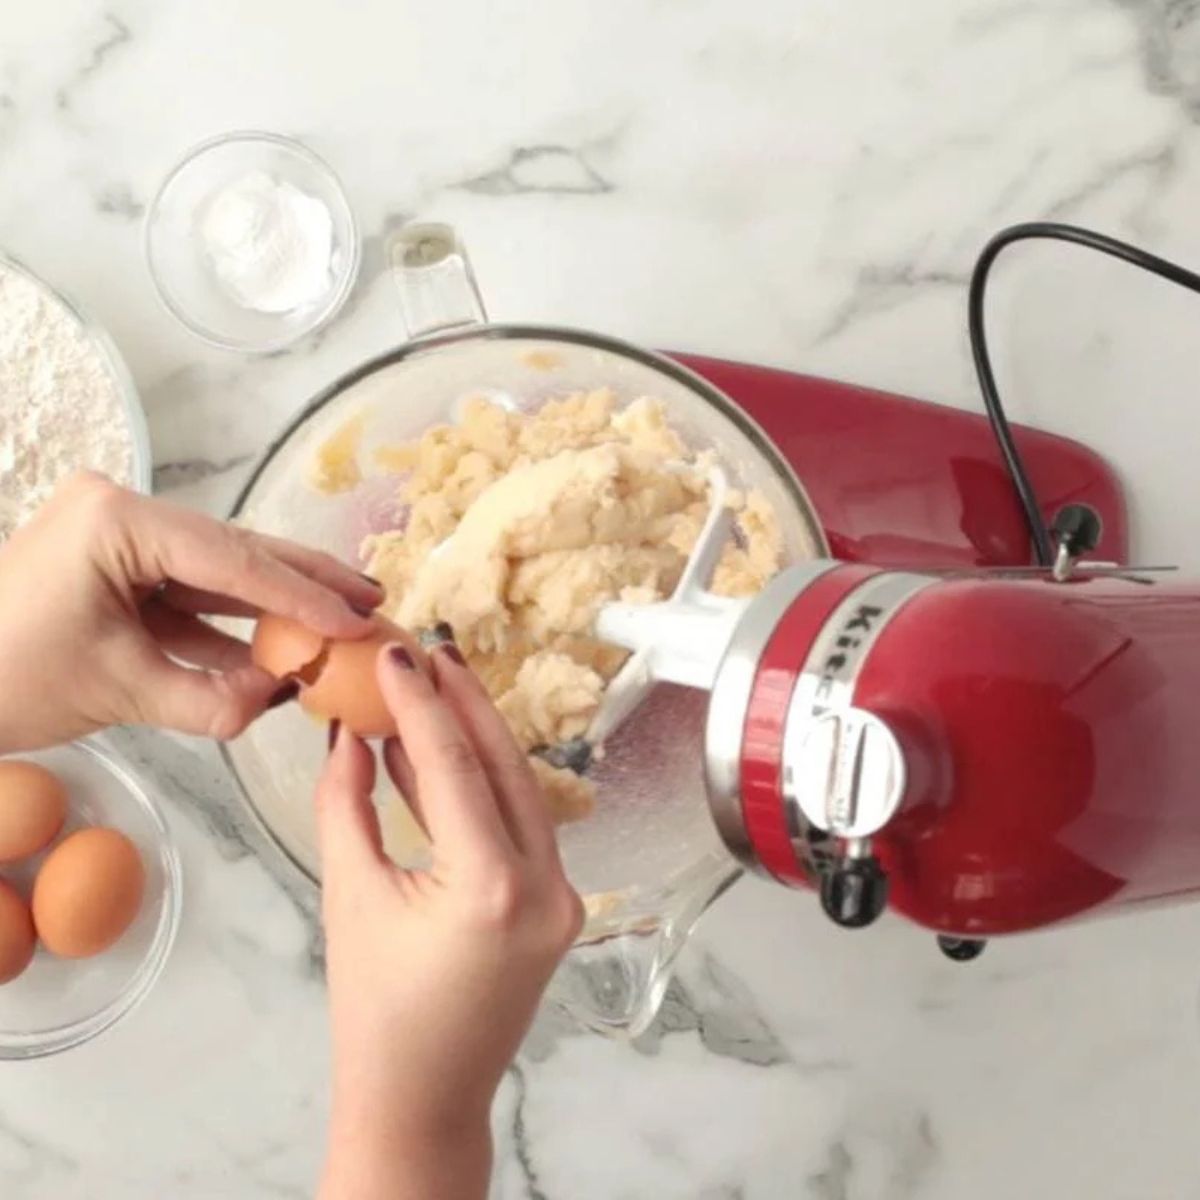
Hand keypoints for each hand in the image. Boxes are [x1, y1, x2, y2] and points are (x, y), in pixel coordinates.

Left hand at [0, 472, 380, 750]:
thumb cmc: (4, 678)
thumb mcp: (119, 691)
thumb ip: (212, 699)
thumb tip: (283, 701)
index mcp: (116, 520)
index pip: (230, 559)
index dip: (299, 595)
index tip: (354, 620)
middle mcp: (121, 510)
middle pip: (234, 550)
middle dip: (304, 580)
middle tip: (370, 599)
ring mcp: (119, 535)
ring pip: (217, 571)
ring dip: (274, 602)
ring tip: (343, 614)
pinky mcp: (116, 565)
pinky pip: (187, 594)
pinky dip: (228, 626)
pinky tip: (280, 648)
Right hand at [316, 640, 582, 1199]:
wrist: (421, 1098)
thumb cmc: (374, 1014)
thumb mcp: (349, 895)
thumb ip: (346, 804)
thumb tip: (349, 733)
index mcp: (493, 889)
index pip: (457, 768)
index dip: (423, 703)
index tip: (397, 653)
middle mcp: (545, 888)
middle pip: (505, 766)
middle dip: (464, 702)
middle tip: (427, 651)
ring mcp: (562, 898)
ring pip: (519, 791)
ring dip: (474, 741)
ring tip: (429, 689)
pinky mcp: (558, 904)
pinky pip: (520, 826)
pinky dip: (480, 790)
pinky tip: (436, 758)